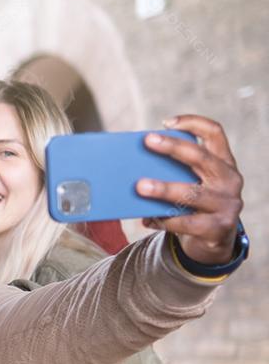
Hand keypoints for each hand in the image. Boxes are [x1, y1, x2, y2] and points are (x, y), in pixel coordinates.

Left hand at [136, 115, 242, 264]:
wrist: (215, 241)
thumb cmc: (195, 205)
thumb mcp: (194, 184)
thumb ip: (176, 172)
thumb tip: (133, 164)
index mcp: (224, 163)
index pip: (215, 134)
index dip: (193, 123)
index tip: (166, 122)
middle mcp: (230, 180)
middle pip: (201, 158)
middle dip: (173, 147)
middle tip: (148, 141)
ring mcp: (227, 205)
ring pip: (191, 194)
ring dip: (164, 189)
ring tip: (140, 186)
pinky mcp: (217, 229)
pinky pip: (186, 223)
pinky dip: (164, 220)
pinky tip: (147, 219)